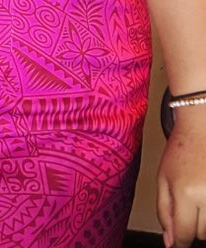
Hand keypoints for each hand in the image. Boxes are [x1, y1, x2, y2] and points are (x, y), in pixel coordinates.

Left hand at [157, 107, 205, 247]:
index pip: (184, 234)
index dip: (180, 243)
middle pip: (202, 234)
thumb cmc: (181, 150)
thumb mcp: (163, 178)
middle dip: (192, 226)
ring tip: (199, 197)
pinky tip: (205, 195)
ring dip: (205, 221)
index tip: (178, 243)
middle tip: (189, 204)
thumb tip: (170, 242)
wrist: (203, 128)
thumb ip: (164, 211)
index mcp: (185, 192)